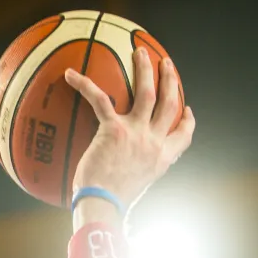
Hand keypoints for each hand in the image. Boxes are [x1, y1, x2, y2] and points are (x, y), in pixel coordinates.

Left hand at [65, 48, 195, 210]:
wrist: (103, 206)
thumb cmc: (110, 204)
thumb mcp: (132, 189)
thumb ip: (133, 175)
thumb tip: (118, 178)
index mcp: (161, 158)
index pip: (183, 136)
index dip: (186, 120)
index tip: (186, 110)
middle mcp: (154, 142)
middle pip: (168, 103)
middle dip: (170, 80)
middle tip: (166, 63)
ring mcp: (136, 134)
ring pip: (147, 92)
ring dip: (145, 69)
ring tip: (139, 51)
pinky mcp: (114, 130)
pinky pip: (99, 99)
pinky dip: (84, 84)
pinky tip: (70, 74)